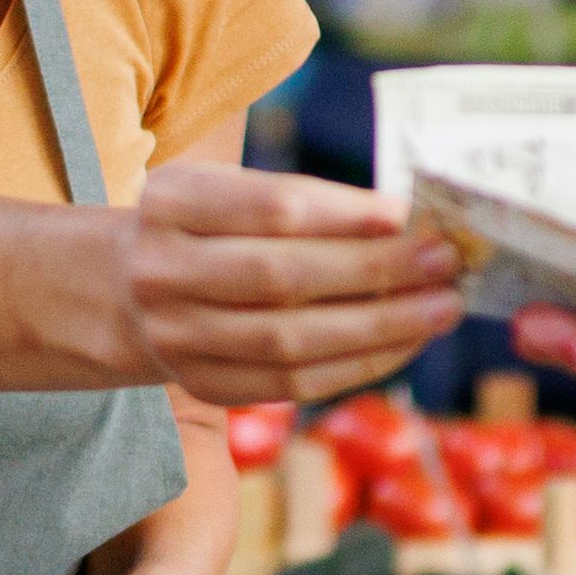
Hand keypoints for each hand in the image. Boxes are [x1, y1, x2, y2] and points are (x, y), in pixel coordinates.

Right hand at [123, 161, 461, 407]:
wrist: (131, 291)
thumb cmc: (209, 226)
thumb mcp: (233, 188)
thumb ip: (306, 200)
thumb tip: (404, 221)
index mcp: (172, 202)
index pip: (272, 208)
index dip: (345, 214)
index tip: (407, 214)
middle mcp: (163, 271)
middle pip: (283, 278)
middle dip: (376, 271)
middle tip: (444, 263)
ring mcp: (178, 337)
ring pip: (292, 341)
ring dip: (381, 327)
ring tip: (440, 308)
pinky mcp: (206, 386)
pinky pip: (294, 384)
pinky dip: (358, 365)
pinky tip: (404, 343)